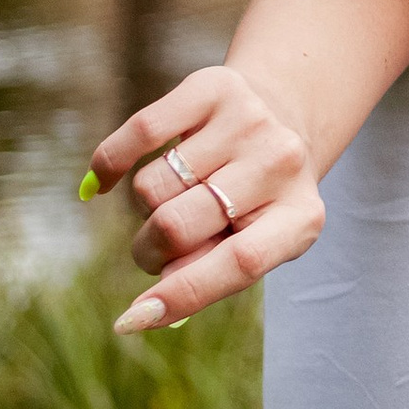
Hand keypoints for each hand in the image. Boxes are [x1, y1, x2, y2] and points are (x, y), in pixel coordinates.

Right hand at [82, 64, 325, 336]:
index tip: (130, 321)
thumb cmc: (257, 198)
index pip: (238, 264)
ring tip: (172, 199)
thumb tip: (146, 309)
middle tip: (156, 249)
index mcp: (301, 219)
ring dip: (145, 206)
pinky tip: (107, 180)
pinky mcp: (212, 87)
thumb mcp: (254, 241)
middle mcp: (282, 165)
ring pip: (152, 185)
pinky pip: (139, 133)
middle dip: (150, 249)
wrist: (286, 112)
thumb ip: (210, 272)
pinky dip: (110, 164)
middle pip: (177, 225)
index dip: (181, 295)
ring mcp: (249, 121)